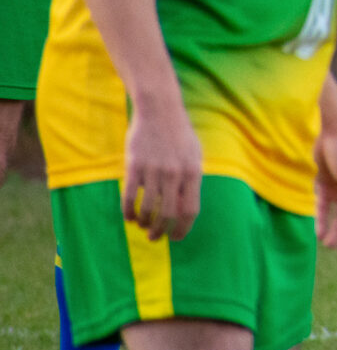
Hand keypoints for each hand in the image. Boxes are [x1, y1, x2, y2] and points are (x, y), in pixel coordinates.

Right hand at [122, 98, 201, 240]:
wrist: (160, 111)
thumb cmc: (179, 135)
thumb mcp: (194, 156)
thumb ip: (192, 181)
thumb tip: (185, 209)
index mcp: (193, 172)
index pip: (190, 210)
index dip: (183, 229)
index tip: (175, 238)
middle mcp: (175, 174)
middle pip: (168, 214)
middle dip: (161, 231)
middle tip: (155, 237)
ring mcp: (154, 170)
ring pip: (148, 208)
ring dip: (144, 223)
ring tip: (142, 226)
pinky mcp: (135, 166)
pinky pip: (129, 197)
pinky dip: (128, 211)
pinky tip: (129, 217)